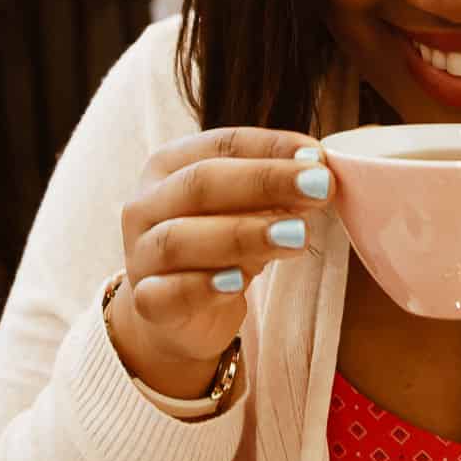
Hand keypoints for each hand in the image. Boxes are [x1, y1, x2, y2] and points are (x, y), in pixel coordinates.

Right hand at [112, 128, 335, 396]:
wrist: (176, 315)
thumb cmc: (218, 245)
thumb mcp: (246, 211)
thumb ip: (274, 193)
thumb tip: (319, 173)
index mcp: (169, 165)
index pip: (222, 144)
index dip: (271, 147)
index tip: (319, 158)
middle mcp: (147, 203)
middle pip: (201, 183)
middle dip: (264, 182)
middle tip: (320, 187)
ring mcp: (140, 254)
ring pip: (182, 238)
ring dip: (244, 234)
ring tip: (297, 236)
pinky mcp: (145, 303)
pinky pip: (167, 293)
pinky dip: (202, 287)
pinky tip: (239, 282)